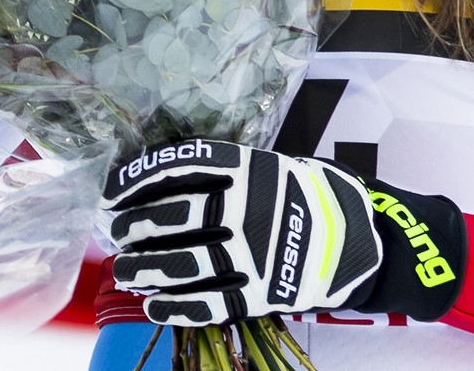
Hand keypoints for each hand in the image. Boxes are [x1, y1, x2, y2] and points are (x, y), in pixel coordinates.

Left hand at [101, 139, 380, 325]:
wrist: (361, 242)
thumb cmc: (312, 198)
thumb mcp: (278, 167)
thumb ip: (232, 171)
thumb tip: (168, 182)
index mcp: (253, 169)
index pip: (182, 166)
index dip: (139, 178)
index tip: (112, 192)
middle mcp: (250, 209)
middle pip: (174, 216)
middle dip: (135, 225)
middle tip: (117, 232)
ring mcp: (254, 255)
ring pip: (182, 264)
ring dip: (144, 268)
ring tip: (125, 271)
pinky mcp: (260, 295)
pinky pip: (206, 305)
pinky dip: (174, 307)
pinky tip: (154, 305)